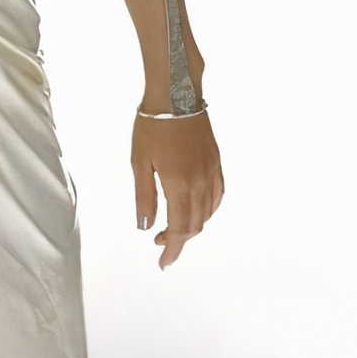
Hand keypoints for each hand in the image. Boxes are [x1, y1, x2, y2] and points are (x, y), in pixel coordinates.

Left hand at [131, 110, 223, 268]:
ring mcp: (211, 171)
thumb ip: (144, 197)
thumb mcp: (139, 162)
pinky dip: (207, 210)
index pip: (179, 229)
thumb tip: (145, 226)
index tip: (163, 262)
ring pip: (208, 212)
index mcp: (179, 184)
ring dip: (192, 226)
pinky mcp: (216, 162)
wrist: (177, 94)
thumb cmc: (153, 126)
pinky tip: (196, 209)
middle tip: (160, 245)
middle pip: (195, 225)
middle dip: (179, 241)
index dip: (172, 249)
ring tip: (172, 228)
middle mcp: (200, 181)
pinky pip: (217, 195)